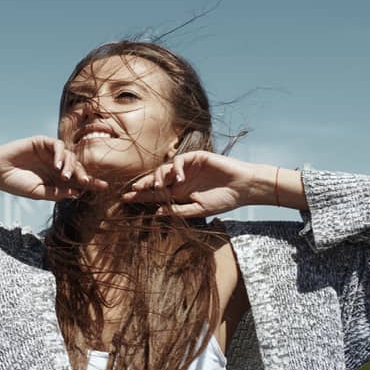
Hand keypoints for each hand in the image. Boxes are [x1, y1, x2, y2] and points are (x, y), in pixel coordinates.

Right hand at [0, 136, 110, 201]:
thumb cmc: (15, 184)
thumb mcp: (38, 193)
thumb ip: (56, 193)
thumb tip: (76, 193)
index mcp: (56, 179)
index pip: (77, 180)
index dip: (91, 183)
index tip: (105, 187)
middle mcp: (55, 165)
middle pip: (77, 167)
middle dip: (83, 174)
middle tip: (85, 181)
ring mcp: (49, 153)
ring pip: (70, 156)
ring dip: (71, 166)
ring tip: (64, 176)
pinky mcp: (42, 142)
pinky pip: (57, 145)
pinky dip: (60, 154)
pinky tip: (57, 164)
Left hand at [120, 150, 252, 216]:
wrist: (243, 188)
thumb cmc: (223, 201)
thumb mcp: (198, 210)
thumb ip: (178, 211)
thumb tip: (156, 212)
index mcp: (179, 193)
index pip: (156, 194)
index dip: (141, 196)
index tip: (125, 199)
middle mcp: (180, 180)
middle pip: (156, 180)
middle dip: (143, 185)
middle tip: (133, 191)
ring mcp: (187, 168)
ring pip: (164, 169)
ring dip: (157, 177)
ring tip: (157, 187)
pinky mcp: (195, 157)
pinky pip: (178, 160)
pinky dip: (175, 168)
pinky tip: (179, 178)